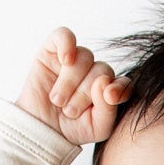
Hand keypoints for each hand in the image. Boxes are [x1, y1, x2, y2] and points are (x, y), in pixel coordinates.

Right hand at [16, 26, 131, 145]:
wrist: (41, 129)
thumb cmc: (72, 129)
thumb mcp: (97, 128)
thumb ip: (109, 109)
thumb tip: (104, 83)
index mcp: (108, 90)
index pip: (122, 82)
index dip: (119, 88)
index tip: (110, 97)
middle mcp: (93, 72)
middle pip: (102, 69)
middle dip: (85, 93)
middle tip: (70, 112)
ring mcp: (74, 60)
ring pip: (84, 57)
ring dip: (71, 81)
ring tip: (58, 101)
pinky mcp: (52, 51)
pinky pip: (64, 35)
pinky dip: (66, 44)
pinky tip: (65, 60)